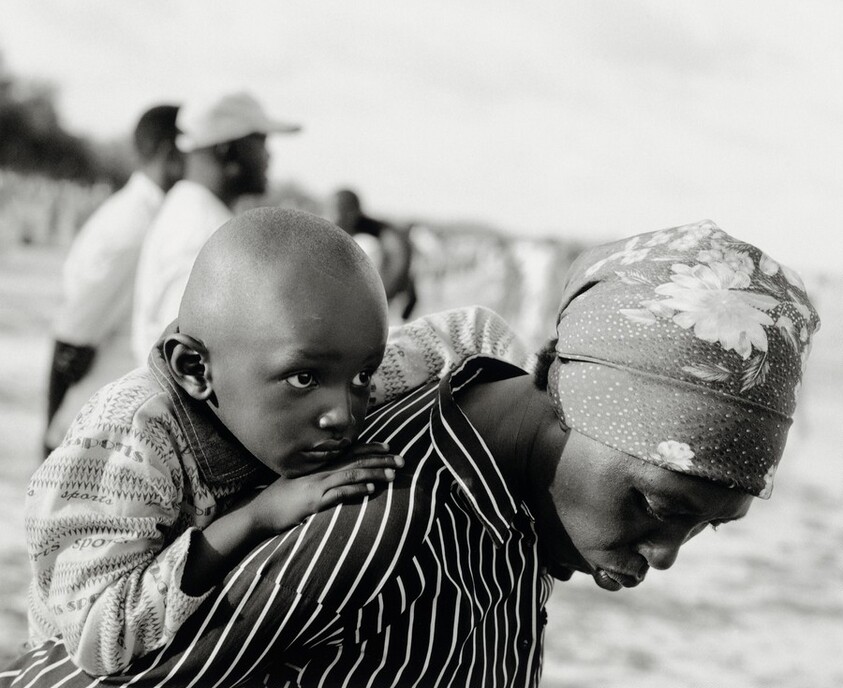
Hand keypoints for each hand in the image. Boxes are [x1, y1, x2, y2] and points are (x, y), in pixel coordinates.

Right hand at [247, 443, 403, 534]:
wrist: (260, 513)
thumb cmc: (281, 500)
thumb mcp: (301, 484)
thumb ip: (319, 479)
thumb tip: (338, 479)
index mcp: (319, 466)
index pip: (350, 452)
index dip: (371, 448)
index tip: (389, 447)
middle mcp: (320, 472)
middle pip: (356, 460)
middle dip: (381, 460)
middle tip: (402, 461)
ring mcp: (317, 485)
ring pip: (352, 474)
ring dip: (374, 473)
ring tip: (393, 475)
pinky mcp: (314, 501)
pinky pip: (339, 493)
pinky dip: (356, 489)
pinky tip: (370, 489)